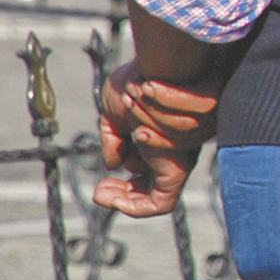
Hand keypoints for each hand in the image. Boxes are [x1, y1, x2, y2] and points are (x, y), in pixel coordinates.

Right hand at [93, 62, 218, 218]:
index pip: (151, 164)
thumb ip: (114, 137)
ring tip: (102, 193)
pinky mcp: (177, 170)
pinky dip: (133, 207)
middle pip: (154, 184)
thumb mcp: (117, 110)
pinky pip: (160, 204)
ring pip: (157, 199)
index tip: (107, 172)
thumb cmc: (139, 81)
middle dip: (125, 193)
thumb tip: (112, 163)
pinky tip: (108, 194)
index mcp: (165, 133)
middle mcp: (175, 149)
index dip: (128, 174)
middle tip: (101, 190)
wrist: (155, 73)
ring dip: (125, 201)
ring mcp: (178, 160)